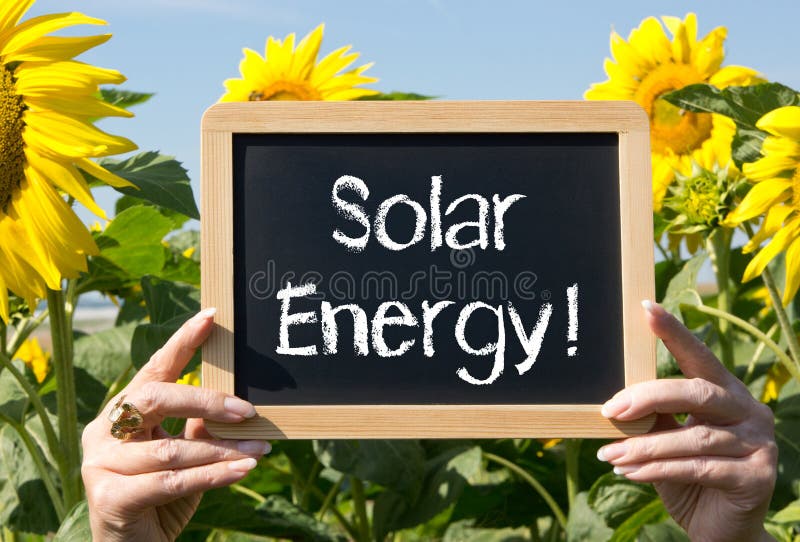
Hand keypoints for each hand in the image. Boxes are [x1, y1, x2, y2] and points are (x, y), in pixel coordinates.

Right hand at [81, 309, 270, 541]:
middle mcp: (104, 431)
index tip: (211, 318)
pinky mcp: (109, 498)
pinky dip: (213, 474)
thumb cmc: (161, 497)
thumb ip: (199, 428)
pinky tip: (243, 469)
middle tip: (249, 410)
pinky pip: (170, 480)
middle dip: (207, 400)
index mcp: (122, 413)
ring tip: (259, 448)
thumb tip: (237, 405)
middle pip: (155, 398)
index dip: (181, 342)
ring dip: (222, 449)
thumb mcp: (185, 455)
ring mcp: (100, 464)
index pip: (153, 369)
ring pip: (171, 448)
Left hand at [597, 301, 777, 541]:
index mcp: (725, 392)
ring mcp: (759, 443)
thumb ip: (652, 417)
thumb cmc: (686, 475)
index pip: (698, 357)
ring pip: (693, 436)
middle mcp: (748, 410)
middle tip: (611, 409)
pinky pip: (698, 468)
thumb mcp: (666, 439)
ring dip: (643, 447)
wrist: (719, 529)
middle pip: (697, 392)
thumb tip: (612, 401)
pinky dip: (657, 470)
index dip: (673, 332)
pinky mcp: (757, 477)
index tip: (645, 307)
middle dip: (649, 397)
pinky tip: (629, 473)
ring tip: (609, 456)